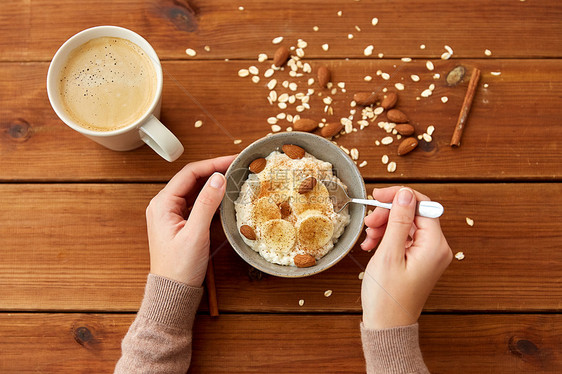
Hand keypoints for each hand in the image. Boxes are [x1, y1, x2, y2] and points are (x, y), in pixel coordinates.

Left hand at [146, 155, 235, 286]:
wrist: (173, 292)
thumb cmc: (179, 267)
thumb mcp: (195, 234)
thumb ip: (207, 204)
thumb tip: (218, 178)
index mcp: (162, 204)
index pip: (189, 173)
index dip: (212, 164)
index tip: (232, 159)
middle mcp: (164, 205)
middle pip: (192, 179)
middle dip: (214, 170)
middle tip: (237, 166)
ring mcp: (171, 214)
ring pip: (195, 190)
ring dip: (213, 182)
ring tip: (234, 176)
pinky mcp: (180, 224)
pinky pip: (196, 203)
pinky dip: (211, 197)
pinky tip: (224, 195)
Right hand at [360, 187, 451, 328]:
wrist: (387, 325)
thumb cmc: (387, 296)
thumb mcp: (389, 254)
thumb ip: (398, 221)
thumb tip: (405, 194)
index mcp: (435, 246)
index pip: (423, 205)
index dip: (400, 197)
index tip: (379, 196)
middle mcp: (437, 248)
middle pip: (414, 214)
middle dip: (389, 214)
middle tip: (370, 222)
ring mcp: (428, 255)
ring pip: (407, 225)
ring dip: (385, 226)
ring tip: (369, 238)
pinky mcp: (419, 260)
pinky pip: (404, 238)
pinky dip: (387, 237)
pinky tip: (372, 245)